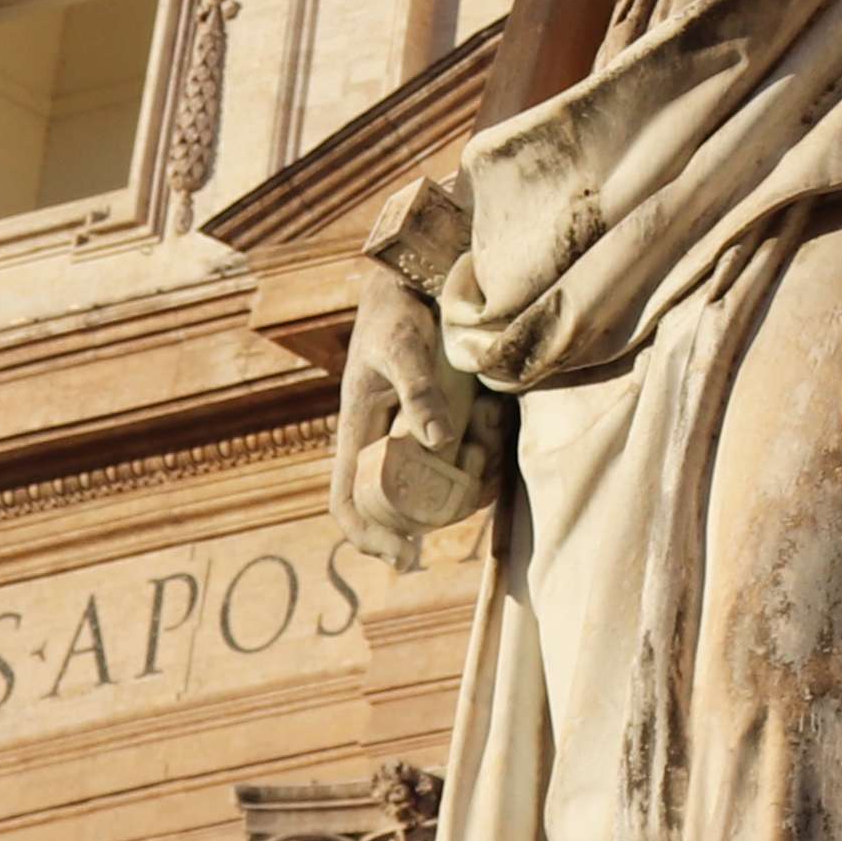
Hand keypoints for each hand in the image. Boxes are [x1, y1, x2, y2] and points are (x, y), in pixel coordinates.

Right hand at [331, 263, 495, 568]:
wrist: (420, 283)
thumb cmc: (399, 313)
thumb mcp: (403, 347)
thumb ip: (417, 391)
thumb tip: (436, 441)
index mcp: (358, 431)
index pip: (347, 500)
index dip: (366, 535)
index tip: (400, 558)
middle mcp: (385, 440)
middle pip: (401, 504)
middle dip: (437, 511)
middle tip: (472, 493)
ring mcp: (415, 433)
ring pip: (438, 483)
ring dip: (468, 480)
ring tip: (487, 442)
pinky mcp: (444, 420)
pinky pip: (462, 455)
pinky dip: (483, 453)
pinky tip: (494, 426)